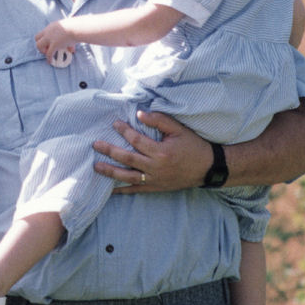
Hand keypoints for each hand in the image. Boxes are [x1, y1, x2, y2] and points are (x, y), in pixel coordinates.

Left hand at [34, 21, 75, 67]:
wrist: (77, 28)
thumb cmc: (76, 28)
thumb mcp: (69, 32)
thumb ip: (68, 40)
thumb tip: (71, 49)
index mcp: (51, 27)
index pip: (42, 33)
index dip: (43, 39)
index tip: (48, 44)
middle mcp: (48, 32)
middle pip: (36, 38)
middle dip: (40, 44)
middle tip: (46, 49)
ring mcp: (50, 38)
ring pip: (38, 45)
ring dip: (42, 51)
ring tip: (47, 54)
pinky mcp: (54, 44)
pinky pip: (48, 53)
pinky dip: (48, 58)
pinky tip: (50, 62)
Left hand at [95, 110, 212, 192]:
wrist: (208, 168)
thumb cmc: (193, 146)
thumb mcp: (179, 130)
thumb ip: (159, 120)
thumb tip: (139, 114)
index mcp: (161, 152)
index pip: (137, 140)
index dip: (124, 131)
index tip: (114, 123)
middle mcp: (156, 168)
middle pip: (128, 159)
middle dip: (109, 151)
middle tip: (96, 145)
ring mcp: (155, 180)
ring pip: (128, 177)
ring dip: (110, 172)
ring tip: (96, 167)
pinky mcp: (156, 187)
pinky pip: (136, 190)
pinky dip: (123, 190)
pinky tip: (110, 190)